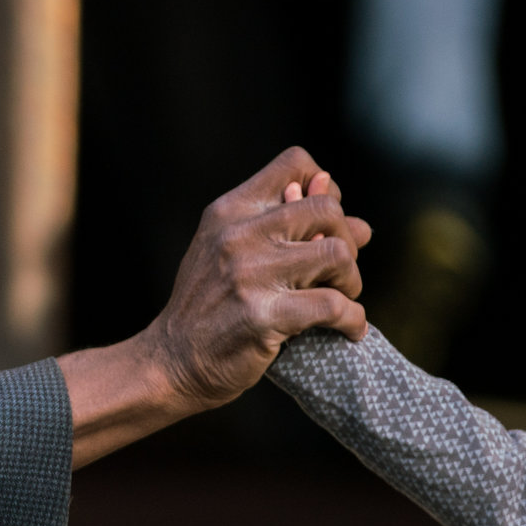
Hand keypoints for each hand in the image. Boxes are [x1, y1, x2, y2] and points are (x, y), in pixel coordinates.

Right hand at [60, 149, 369, 466]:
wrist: (170, 362)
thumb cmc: (208, 308)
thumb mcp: (233, 253)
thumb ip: (285, 229)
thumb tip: (354, 214)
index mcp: (230, 211)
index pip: (296, 163)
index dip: (326, 190)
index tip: (325, 226)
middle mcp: (239, 234)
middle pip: (327, 209)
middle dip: (347, 241)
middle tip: (339, 273)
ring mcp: (250, 274)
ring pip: (337, 254)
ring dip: (352, 281)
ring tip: (342, 298)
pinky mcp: (263, 316)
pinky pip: (334, 306)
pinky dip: (354, 319)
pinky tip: (350, 329)